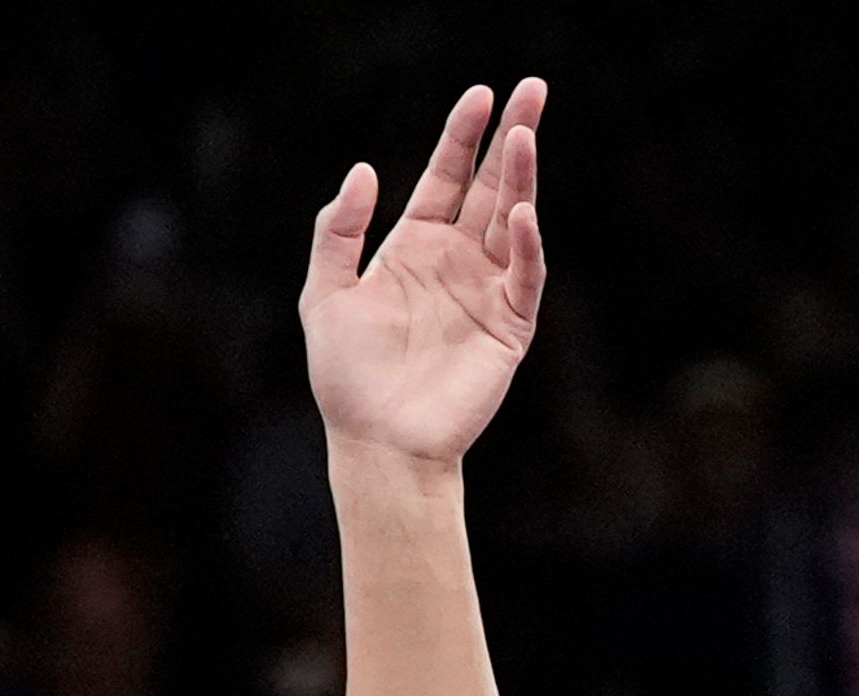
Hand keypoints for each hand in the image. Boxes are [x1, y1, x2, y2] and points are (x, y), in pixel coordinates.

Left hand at [300, 82, 547, 464]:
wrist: (377, 443)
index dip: (462, 136)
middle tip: (533, 89)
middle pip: (490, 186)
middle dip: (511, 137)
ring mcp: (486, 291)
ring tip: (526, 134)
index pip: (445, 177)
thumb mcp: (326, 295)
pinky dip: (524, 246)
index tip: (480, 95)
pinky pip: (523, 277)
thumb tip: (363, 170)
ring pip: (511, 221)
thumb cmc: (349, 378)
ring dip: (521, 179)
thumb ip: (338, 232)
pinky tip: (517, 215)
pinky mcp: (509, 327)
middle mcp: (456, 261)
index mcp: (414, 247)